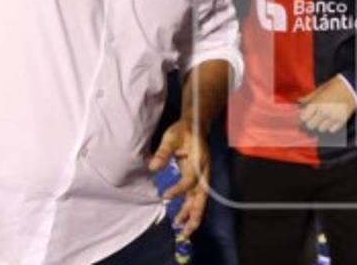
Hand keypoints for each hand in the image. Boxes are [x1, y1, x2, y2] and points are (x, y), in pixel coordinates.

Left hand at [147, 118, 209, 239]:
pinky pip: (196, 197)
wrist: (196, 126)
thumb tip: (152, 168)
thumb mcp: (171, 137)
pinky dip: (191, 208)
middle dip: (195, 215)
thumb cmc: (183, 131)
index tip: (165, 196)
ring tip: (183, 230)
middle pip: (202, 196)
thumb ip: (163, 152)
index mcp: (198, 161)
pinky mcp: (198, 178)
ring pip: (200, 200)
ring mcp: (203, 176)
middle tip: (186, 231)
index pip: (190, 180)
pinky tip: (182, 218)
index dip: (179, 189)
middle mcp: (203, 171)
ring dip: (192, 215)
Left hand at [298, 76, 356, 133]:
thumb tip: (299, 101)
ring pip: (321, 129)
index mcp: (317, 103)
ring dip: (320, 124)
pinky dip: (330, 126)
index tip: (305, 115)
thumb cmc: (335, 86)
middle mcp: (324, 112)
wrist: (352, 86)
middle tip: (313, 117)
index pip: (303, 118)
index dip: (303, 116)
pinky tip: (331, 120)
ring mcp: (333, 118)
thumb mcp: (320, 89)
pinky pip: (331, 130)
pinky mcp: (341, 121)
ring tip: (323, 118)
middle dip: (310, 121)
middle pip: (311, 125)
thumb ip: (309, 97)